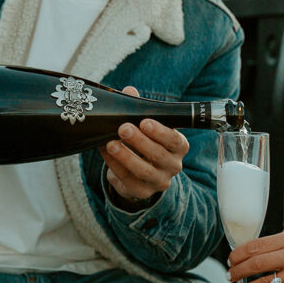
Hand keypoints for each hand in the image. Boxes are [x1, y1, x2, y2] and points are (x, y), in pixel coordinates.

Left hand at [99, 86, 189, 204]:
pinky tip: (105, 152)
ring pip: (144, 170)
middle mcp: (173, 165)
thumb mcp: (144, 126)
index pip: (175, 140)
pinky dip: (114, 166)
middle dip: (140, 141)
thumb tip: (129, 90)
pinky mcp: (142, 191)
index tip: (144, 121)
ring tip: (110, 143)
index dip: (161, 132)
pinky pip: (127, 180)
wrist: (139, 171)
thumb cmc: (145, 142)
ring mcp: (159, 181)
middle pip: (159, 155)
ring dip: (126, 156)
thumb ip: (138, 109)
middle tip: (123, 128)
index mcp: (178, 146)